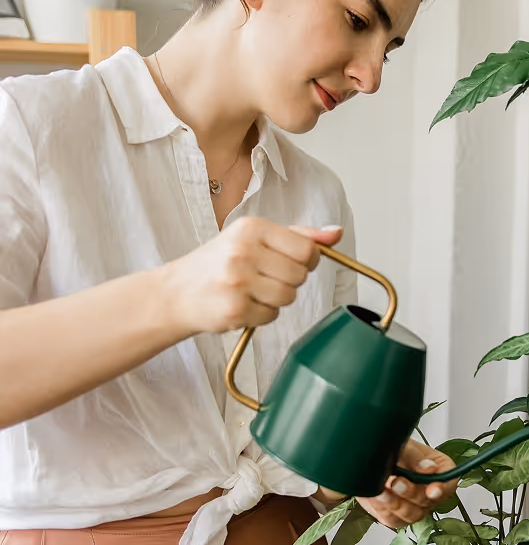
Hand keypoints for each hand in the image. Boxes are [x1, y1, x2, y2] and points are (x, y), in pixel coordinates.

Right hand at [164, 218, 342, 335]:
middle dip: (288, 281)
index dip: (306, 261)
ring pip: (288, 297)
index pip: (306, 249)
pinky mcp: (235, 308)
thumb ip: (298, 236)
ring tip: (253, 291)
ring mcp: (238, 281)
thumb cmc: (219, 264)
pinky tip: (243, 304)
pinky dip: (262, 314)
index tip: (291, 262)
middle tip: (263, 277)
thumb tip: (335, 233)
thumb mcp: (254, 238)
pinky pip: (272, 316)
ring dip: (276, 299)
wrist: (176, 293)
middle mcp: (244, 251)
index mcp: (252, 228)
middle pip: (299, 276)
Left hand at [357, 439, 457, 527]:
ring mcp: (415, 507)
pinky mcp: (398, 516)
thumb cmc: (395, 450)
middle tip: (396, 481)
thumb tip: (428, 468)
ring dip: (395, 505)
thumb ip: (415, 456)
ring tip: (381, 491)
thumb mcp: (404, 446)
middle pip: (428, 502)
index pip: (449, 482)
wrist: (374, 458)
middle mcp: (430, 491)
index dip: (442, 489)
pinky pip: (393, 520)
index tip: (432, 489)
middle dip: (411, 493)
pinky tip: (375, 497)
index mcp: (440, 470)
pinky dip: (382, 509)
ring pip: (411, 515)